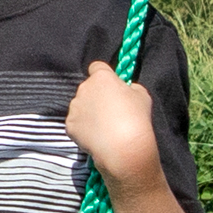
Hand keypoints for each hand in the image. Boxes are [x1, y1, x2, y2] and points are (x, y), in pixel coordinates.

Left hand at [65, 59, 160, 189]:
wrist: (123, 146)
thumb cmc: (136, 117)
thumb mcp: (142, 96)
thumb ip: (131, 88)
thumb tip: (127, 89)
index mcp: (101, 77)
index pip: (97, 67)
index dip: (103, 75)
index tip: (110, 85)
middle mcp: (84, 88)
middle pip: (88, 88)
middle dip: (96, 96)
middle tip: (110, 111)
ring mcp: (74, 107)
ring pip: (80, 106)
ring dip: (88, 112)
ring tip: (103, 126)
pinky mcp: (69, 124)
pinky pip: (76, 123)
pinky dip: (83, 128)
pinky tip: (96, 136)